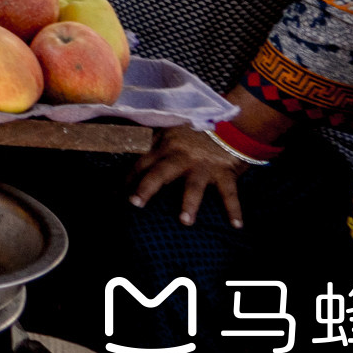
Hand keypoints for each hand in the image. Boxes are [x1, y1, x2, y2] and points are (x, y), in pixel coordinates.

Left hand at [129, 126, 246, 227]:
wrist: (229, 126)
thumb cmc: (196, 133)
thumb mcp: (170, 133)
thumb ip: (154, 144)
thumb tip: (130, 151)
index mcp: (166, 147)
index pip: (142, 163)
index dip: (128, 178)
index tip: (116, 194)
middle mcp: (181, 157)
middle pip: (160, 173)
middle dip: (146, 188)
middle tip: (135, 204)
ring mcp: (203, 166)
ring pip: (193, 186)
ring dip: (189, 203)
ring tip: (184, 221)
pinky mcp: (225, 173)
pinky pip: (229, 193)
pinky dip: (234, 209)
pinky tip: (236, 226)